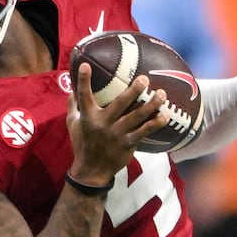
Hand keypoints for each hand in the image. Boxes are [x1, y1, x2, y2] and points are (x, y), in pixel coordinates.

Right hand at [65, 61, 167, 186]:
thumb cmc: (82, 144)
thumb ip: (73, 106)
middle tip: (145, 79)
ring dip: (151, 105)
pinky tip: (165, 116)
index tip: (85, 65)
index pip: (83, 96)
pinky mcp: (128, 143)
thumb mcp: (72, 124)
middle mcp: (103, 123)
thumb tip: (71, 89)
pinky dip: (155, 123)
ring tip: (161, 94)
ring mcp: (117, 134)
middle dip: (134, 90)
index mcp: (88, 116)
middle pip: (120, 103)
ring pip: (137, 116)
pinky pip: (144, 131)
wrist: (91, 171)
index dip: (83, 80)